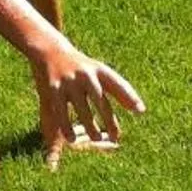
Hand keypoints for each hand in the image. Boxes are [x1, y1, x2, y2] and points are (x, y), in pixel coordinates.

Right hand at [35, 40, 144, 167]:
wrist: (50, 50)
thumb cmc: (83, 67)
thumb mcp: (101, 73)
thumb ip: (120, 91)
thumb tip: (141, 111)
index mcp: (99, 70)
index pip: (117, 83)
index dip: (129, 96)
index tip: (140, 110)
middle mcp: (85, 74)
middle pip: (100, 100)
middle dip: (109, 119)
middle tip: (116, 137)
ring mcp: (69, 81)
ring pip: (82, 108)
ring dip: (90, 125)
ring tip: (97, 139)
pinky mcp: (54, 89)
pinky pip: (62, 112)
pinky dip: (67, 126)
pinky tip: (72, 140)